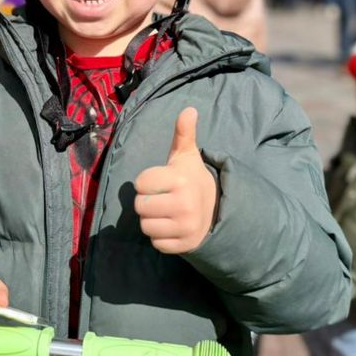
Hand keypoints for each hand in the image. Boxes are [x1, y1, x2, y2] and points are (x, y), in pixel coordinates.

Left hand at [134, 108, 218, 254]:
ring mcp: (185, 226)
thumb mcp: (186, 155)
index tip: (160, 181)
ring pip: (145, 227)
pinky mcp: (184, 245)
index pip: (140, 184)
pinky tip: (171, 227)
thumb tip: (189, 109)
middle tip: (161, 198)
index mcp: (179, 180)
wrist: (216, 208)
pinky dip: (160, 237)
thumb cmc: (190, 178)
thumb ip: (183, 133)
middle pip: (140, 207)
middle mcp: (184, 204)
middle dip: (147, 202)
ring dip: (151, 220)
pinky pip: (156, 243)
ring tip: (165, 212)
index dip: (146, 182)